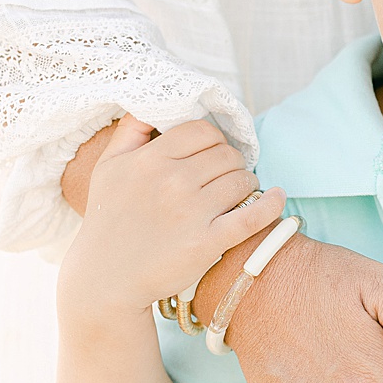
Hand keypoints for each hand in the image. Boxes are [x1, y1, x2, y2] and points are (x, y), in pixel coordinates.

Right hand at [59, 116, 285, 321]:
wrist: (106, 280)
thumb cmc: (108, 220)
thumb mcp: (108, 168)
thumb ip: (130, 130)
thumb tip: (154, 102)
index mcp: (149, 160)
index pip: (203, 131)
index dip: (213, 140)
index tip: (211, 155)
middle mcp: (172, 181)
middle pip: (227, 154)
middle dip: (231, 163)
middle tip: (224, 177)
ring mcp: (191, 212)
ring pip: (242, 180)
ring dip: (246, 184)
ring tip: (236, 193)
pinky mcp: (208, 242)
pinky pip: (253, 215)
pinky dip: (271, 204)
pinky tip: (276, 197)